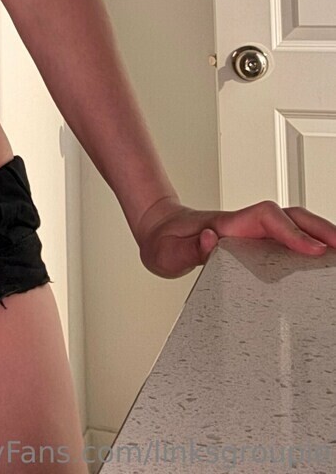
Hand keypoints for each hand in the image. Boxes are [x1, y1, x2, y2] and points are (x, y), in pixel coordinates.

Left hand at [136, 198, 335, 278]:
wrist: (157, 232)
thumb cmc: (165, 242)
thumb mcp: (168, 251)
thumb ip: (188, 248)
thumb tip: (209, 240)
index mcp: (227, 225)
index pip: (267, 218)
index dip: (291, 232)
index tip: (311, 249)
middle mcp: (244, 225)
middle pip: (291, 216)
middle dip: (320, 229)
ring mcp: (252, 233)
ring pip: (294, 225)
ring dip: (320, 235)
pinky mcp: (255, 244)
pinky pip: (289, 239)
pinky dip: (311, 243)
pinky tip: (323, 260)